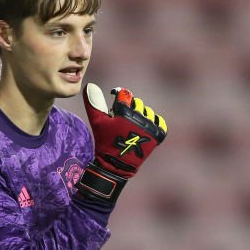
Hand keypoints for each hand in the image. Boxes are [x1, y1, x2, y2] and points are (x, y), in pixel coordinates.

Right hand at [76, 83, 167, 203]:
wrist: (117, 164)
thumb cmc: (105, 141)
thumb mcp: (98, 121)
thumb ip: (94, 102)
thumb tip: (90, 85)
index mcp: (124, 112)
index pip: (124, 94)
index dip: (118, 94)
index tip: (115, 96)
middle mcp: (138, 117)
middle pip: (136, 102)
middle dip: (129, 108)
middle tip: (121, 119)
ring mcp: (149, 127)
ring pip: (147, 111)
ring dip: (140, 115)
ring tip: (132, 126)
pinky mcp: (158, 135)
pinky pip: (159, 121)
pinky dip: (153, 123)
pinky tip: (144, 127)